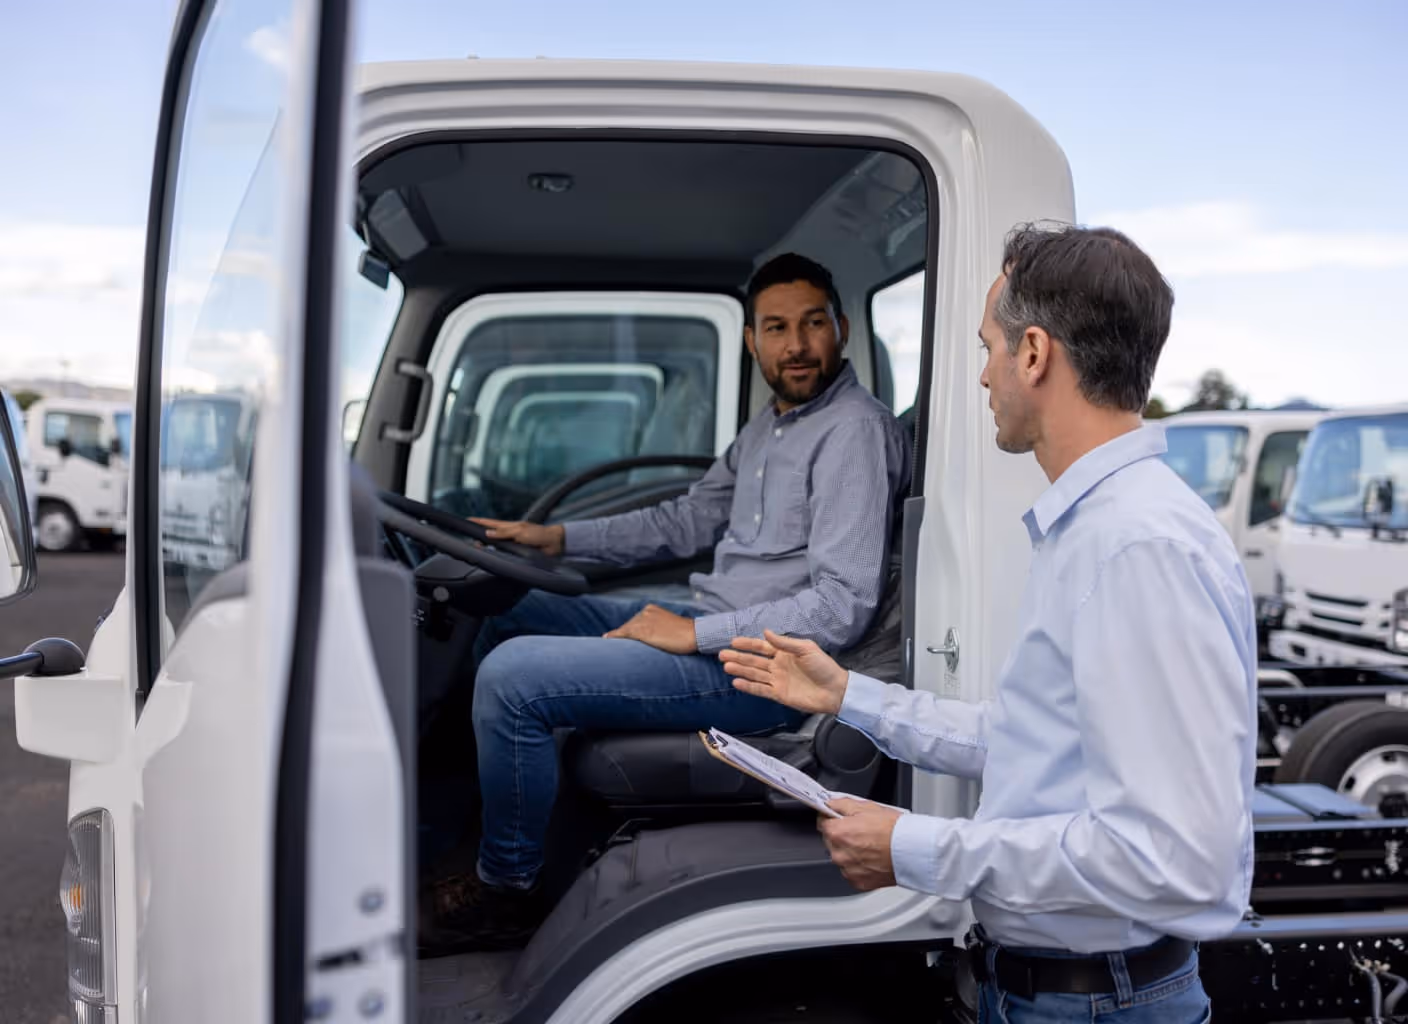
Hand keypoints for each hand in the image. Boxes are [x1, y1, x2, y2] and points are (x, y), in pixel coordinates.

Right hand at [470, 518, 565, 556]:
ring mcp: (513, 544)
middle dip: (479, 537)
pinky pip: (504, 554)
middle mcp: (509, 534)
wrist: (553, 544)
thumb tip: (488, 533)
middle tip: (470, 540)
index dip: (479, 521)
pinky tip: (492, 557)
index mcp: (509, 526)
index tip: (467, 520)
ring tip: (478, 548)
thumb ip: (503, 533)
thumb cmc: (539, 534)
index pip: (490, 523)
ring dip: (487, 547)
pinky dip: (497, 554)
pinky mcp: (517, 553)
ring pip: (495, 546)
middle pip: (490, 535)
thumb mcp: (519, 531)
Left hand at [604, 604, 697, 654]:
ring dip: (617, 638)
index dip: (626, 632)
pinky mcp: (642, 631)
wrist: (694, 634)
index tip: (620, 638)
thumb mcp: (670, 627)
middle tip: (613, 645)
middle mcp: (645, 612)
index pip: (634, 622)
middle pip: (628, 626)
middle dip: (622, 636)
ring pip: (625, 630)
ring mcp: (643, 621)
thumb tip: (654, 638)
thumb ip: (658, 629)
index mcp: (652, 609)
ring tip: (609, 646)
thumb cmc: (686, 634)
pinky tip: (606, 640)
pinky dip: (614, 637)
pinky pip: (624, 634)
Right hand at [718, 629, 847, 714]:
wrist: (834, 690)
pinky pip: (760, 689)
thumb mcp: (805, 649)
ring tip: (727, 666)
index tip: (733, 641)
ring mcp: (777, 680)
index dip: (748, 644)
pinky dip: (749, 686)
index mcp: (784, 653)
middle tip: (722, 654)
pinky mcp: (779, 695)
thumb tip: (765, 632)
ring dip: (740, 670)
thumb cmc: (823, 666)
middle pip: (754, 661)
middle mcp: (778, 666)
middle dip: (738, 657)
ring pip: (754, 674)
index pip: (762, 647)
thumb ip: (784, 643)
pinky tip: (737, 682)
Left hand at [819, 797, 900, 890]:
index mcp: (838, 833)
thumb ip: (842, 804)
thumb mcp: (866, 806)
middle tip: (861, 832)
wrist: (913, 851)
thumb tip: (831, 803)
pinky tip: (872, 858)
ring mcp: (848, 870)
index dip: (832, 818)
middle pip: (831, 841)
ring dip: (850, 852)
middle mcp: (839, 854)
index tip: (839, 819)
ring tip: (870, 846)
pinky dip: (859, 866)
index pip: (822, 823)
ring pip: (842, 857)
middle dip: (842, 835)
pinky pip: (851, 871)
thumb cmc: (894, 830)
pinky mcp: (857, 882)